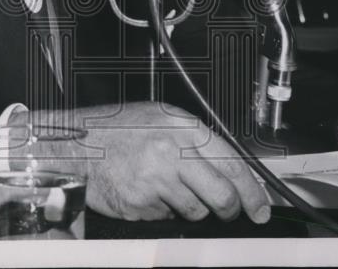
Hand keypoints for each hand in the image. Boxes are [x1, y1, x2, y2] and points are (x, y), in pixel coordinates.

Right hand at [25, 102, 270, 222]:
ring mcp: (155, 181)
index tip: (261, 206)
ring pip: (197, 211)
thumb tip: (232, 170)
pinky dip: (163, 211)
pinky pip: (167, 218)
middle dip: (232, 209)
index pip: (233, 164)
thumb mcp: (161, 119)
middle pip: (222, 195)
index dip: (254, 191)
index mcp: (182, 127)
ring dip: (192, 208)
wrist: (76, 144)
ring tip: (170, 188)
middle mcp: (171, 152)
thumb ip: (195, 142)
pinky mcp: (141, 205)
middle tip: (231, 212)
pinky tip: (148, 192)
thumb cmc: (117, 129)